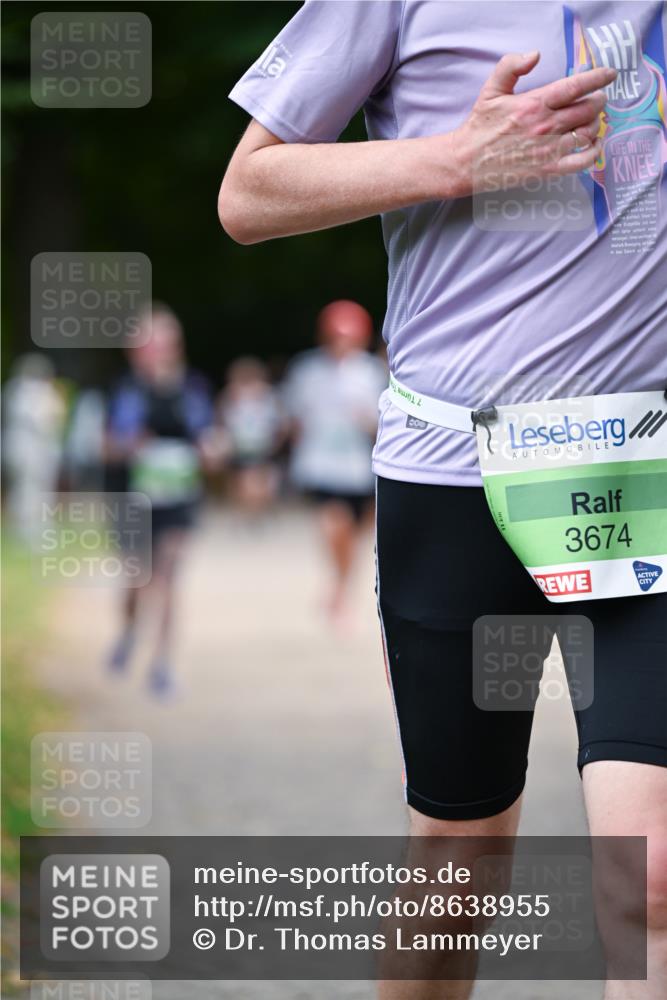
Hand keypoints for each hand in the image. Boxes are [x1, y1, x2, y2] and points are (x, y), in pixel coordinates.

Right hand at [452, 51, 616, 194]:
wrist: (466, 162)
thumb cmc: (480, 126)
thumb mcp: (491, 90)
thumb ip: (511, 66)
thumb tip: (534, 54)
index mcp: (534, 103)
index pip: (575, 87)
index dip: (597, 78)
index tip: (609, 74)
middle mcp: (545, 126)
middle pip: (587, 109)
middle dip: (598, 102)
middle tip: (597, 100)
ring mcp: (548, 149)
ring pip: (587, 132)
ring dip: (595, 124)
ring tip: (591, 120)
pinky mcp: (547, 170)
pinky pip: (581, 161)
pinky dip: (593, 152)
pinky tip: (593, 145)